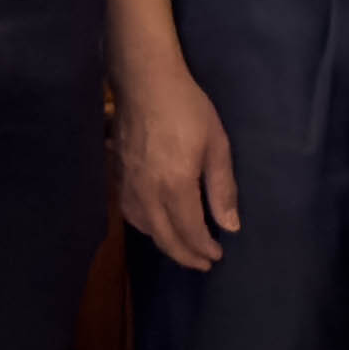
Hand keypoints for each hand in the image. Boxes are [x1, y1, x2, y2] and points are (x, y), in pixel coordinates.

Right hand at [116, 68, 239, 269]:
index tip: (217, 257)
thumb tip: (230, 226)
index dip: (203, 248)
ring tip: (183, 249)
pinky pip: (131, 214)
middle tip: (203, 264)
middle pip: (165, 237)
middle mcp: (147, 194)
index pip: (189, 231)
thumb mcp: (217, 145)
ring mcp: (128, 187)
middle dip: (185, 255)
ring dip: (165, 244)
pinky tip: (156, 226)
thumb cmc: (188, 110)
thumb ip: (222, 188)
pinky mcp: (118, 178)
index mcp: (175, 187)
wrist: (146, 85)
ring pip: (145, 229)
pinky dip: (146, 228)